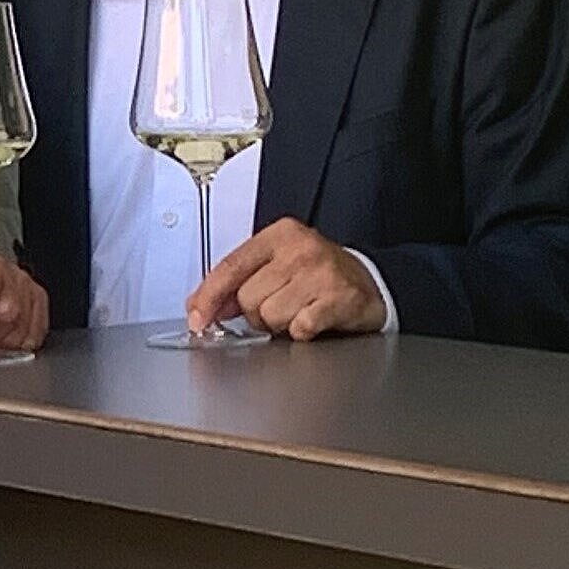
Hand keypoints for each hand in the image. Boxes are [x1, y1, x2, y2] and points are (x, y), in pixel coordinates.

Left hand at [187, 218, 386, 340]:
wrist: (371, 282)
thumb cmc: (320, 274)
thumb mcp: (277, 265)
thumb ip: (238, 282)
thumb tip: (202, 306)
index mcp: (279, 235)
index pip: (231, 266)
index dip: (209, 296)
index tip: (197, 317)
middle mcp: (300, 249)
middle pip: (248, 297)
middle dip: (256, 313)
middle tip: (278, 307)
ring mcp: (321, 272)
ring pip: (270, 315)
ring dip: (280, 324)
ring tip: (298, 312)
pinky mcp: (339, 298)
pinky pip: (299, 327)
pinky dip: (302, 332)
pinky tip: (313, 319)